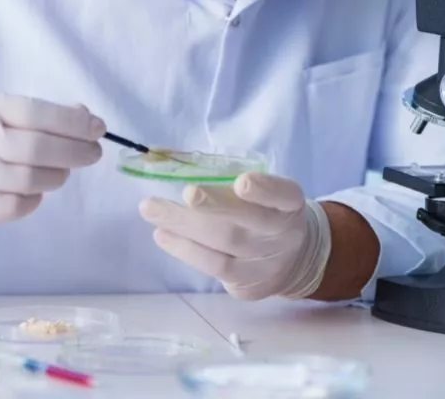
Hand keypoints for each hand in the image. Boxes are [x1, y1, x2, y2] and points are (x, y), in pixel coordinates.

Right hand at [0, 93, 105, 223]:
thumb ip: (26, 114)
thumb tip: (82, 115)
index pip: (34, 112)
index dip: (73, 120)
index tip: (97, 127)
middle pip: (38, 148)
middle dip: (77, 151)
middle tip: (93, 153)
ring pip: (33, 179)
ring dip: (58, 175)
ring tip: (60, 170)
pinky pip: (20, 205)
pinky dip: (36, 198)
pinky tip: (34, 190)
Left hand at [139, 172, 331, 299]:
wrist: (293, 259)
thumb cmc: (265, 212)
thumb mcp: (263, 193)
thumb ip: (232, 181)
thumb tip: (174, 161)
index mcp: (290, 204)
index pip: (283, 195)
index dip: (264, 189)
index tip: (242, 182)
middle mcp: (284, 235)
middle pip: (249, 222)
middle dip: (214, 207)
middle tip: (186, 192)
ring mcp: (266, 264)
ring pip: (225, 246)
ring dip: (185, 227)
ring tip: (151, 209)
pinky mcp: (248, 284)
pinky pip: (215, 267)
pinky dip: (186, 250)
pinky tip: (163, 235)